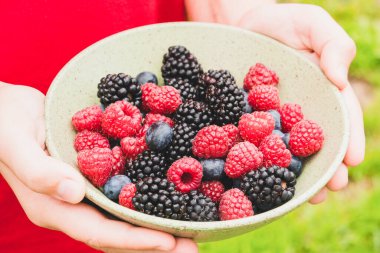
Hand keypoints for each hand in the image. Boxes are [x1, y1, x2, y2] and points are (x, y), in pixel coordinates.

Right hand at [0, 83, 197, 252]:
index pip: (98, 231)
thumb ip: (38, 170)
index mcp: (52, 206)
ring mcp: (82, 196)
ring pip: (123, 221)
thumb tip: (73, 193)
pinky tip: (170, 200)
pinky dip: (148, 203)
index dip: (134, 239)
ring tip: (189, 231)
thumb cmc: (3, 123)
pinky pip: (122, 199)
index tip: (169, 241)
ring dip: (156, 228)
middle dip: (154, 243)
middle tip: (191, 245)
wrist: (5, 111)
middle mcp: (70, 207)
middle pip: (117, 234)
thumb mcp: (13, 141)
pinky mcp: (91, 181)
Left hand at [186, 1, 364, 202]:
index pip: (340, 117)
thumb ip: (333, 46)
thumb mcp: (312, 23)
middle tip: (330, 188)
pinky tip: (261, 179)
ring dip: (296, 172)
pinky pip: (254, 141)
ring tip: (304, 196)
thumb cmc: (281, 22)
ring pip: (287, 149)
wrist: (241, 24)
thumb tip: (340, 81)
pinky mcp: (247, 118)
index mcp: (322, 90)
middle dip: (325, 166)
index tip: (351, 161)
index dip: (347, 139)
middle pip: (317, 141)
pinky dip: (259, 161)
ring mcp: (273, 117)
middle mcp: (301, 109)